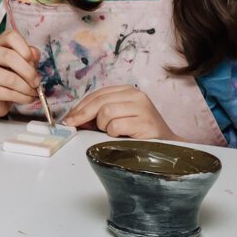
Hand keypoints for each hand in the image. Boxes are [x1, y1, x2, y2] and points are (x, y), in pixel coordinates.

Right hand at [0, 29, 40, 117]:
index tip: (32, 61)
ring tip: (33, 93)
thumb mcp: (20, 64)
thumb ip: (29, 56)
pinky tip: (27, 98)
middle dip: (29, 72)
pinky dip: (23, 98)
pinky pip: (8, 93)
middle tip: (37, 82)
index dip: (25, 47)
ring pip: (10, 79)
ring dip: (27, 88)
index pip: (11, 36)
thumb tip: (34, 54)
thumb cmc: (7, 77)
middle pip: (10, 56)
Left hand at [62, 84, 177, 140]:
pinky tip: (121, 136)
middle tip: (73, 125)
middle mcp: (136, 95)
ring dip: (103, 126)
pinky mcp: (145, 122)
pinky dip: (113, 134)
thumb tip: (72, 118)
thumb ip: (98, 114)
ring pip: (106, 112)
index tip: (68, 118)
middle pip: (98, 101)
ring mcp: (142, 107)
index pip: (97, 94)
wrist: (167, 146)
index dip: (80, 107)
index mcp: (127, 90)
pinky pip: (116, 126)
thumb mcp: (117, 118)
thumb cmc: (139, 133)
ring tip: (112, 133)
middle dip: (82, 115)